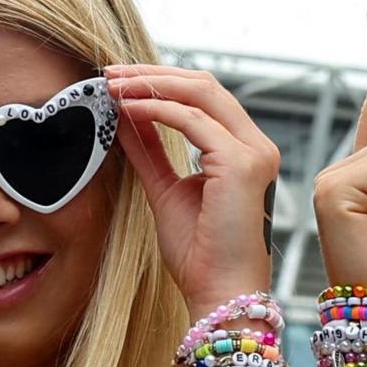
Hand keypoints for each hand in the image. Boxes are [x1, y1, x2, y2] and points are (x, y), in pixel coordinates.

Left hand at [105, 65, 282, 308]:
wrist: (216, 293)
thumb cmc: (198, 253)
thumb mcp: (165, 189)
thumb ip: (150, 150)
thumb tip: (124, 115)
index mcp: (244, 150)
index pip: (204, 97)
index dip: (160, 82)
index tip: (118, 80)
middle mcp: (256, 145)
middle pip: (204, 85)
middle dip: (152, 74)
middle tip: (109, 73)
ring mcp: (254, 152)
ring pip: (200, 93)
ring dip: (149, 85)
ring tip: (111, 86)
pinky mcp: (241, 163)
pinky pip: (192, 120)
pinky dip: (155, 108)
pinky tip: (125, 108)